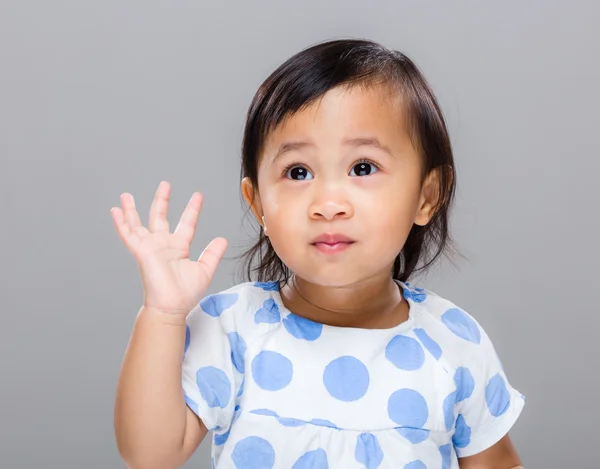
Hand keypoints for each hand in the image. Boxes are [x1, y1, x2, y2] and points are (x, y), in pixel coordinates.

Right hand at [110, 181, 226, 315]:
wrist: (172, 306)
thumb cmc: (186, 293)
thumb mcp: (205, 269)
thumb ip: (212, 253)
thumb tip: (222, 239)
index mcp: (179, 247)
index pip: (186, 223)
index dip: (192, 209)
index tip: (197, 195)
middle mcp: (163, 244)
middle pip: (160, 217)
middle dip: (162, 200)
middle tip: (165, 184)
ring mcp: (150, 247)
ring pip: (139, 223)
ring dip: (132, 209)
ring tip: (126, 195)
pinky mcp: (141, 252)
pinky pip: (129, 235)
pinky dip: (121, 223)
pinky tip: (115, 210)